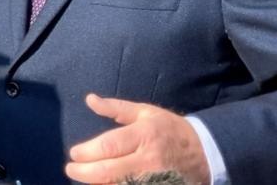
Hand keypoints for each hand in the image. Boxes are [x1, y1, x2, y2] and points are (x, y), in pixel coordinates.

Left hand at [66, 94, 209, 184]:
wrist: (205, 153)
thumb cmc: (170, 130)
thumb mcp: (145, 112)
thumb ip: (116, 108)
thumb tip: (90, 99)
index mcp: (144, 135)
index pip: (108, 146)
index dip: (87, 152)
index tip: (74, 154)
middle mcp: (148, 160)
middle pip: (108, 171)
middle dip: (84, 173)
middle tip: (71, 170)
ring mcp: (154, 180)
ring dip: (97, 184)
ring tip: (86, 178)